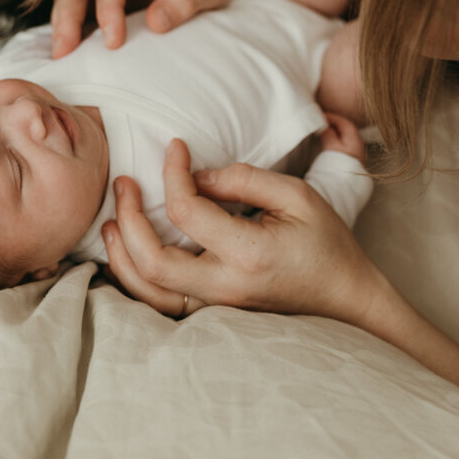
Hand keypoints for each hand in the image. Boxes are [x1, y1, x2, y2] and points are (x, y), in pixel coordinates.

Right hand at [50, 0, 256, 57]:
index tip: (113, 43)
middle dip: (68, 14)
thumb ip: (185, 1)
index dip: (108, 7)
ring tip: (60, 53)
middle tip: (64, 51)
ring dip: (62, 19)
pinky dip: (70, 21)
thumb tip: (155, 23)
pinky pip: (81, 0)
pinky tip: (67, 47)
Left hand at [102, 139, 379, 321]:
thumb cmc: (326, 244)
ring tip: (112, 219)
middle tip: (124, 183)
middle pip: (151, 261)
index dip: (171, 173)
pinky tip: (127, 249)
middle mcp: (225, 286)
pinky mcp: (212, 311)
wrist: (346, 300)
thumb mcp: (298, 196)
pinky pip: (159, 303)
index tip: (175, 147)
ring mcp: (216, 305)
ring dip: (120, 253)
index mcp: (248, 254)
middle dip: (126, 218)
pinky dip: (135, 277)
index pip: (185, 212)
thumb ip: (244, 179)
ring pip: (147, 291)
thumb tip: (197, 176)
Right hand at [320, 111, 365, 163]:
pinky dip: (336, 139)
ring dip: (334, 132)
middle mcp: (358, 144)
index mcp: (355, 139)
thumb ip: (328, 133)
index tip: (321, 115)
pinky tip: (329, 142)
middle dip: (333, 123)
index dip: (332, 117)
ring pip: (345, 137)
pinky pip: (344, 144)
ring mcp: (356, 152)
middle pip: (346, 128)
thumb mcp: (331, 146)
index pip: (344, 122)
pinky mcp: (352, 159)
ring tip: (323, 131)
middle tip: (321, 121)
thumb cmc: (338, 165)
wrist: (343, 185)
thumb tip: (325, 125)